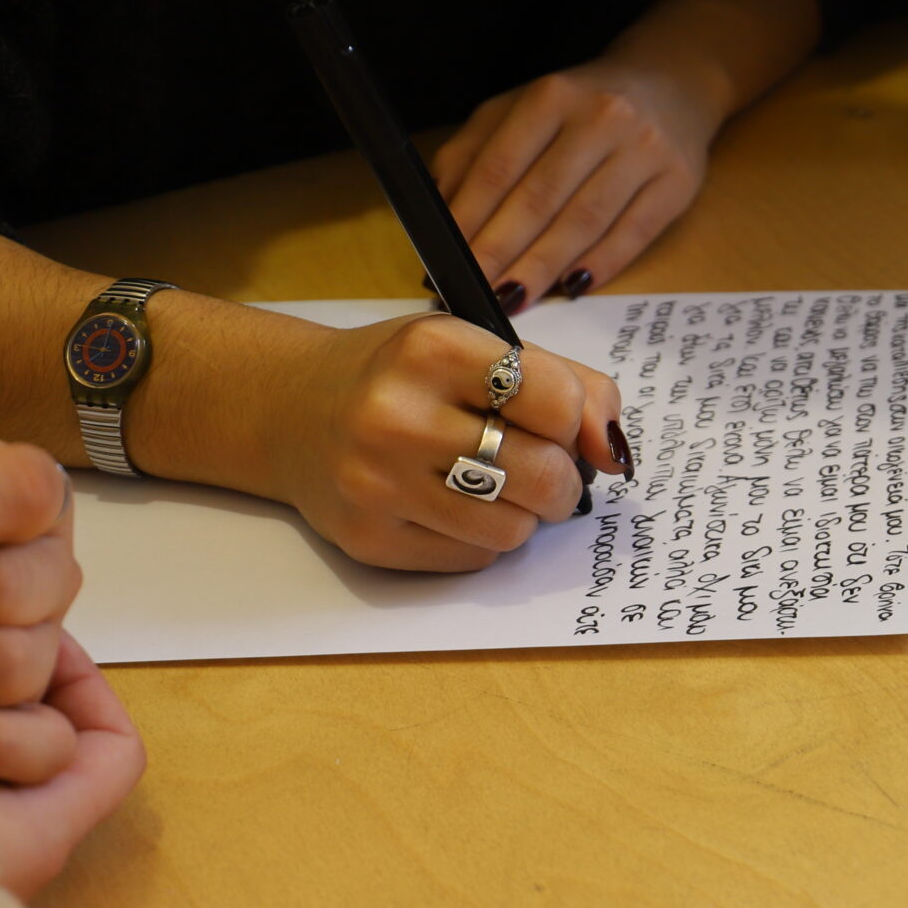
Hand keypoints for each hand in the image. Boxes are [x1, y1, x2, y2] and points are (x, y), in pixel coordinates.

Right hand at [268, 311, 628, 571]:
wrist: (291, 409)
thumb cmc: (405, 377)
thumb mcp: (480, 350)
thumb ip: (569, 386)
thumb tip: (615, 454)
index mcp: (433, 349)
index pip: (558, 401)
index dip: (574, 420)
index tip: (556, 422)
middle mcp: (397, 416)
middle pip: (544, 474)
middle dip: (562, 479)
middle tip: (542, 467)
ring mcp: (376, 483)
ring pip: (514, 529)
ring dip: (524, 513)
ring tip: (496, 486)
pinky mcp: (369, 538)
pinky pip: (474, 558)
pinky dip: (483, 538)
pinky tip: (451, 506)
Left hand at [432, 55, 720, 311]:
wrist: (671, 84)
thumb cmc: (581, 107)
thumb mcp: (521, 109)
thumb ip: (475, 152)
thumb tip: (439, 217)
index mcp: (551, 96)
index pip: (500, 166)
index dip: (471, 218)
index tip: (448, 259)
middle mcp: (600, 118)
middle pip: (540, 198)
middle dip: (502, 252)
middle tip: (475, 292)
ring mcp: (644, 149)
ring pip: (585, 220)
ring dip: (544, 266)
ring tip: (513, 299)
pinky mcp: (679, 181)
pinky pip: (635, 231)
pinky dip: (602, 262)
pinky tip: (574, 285)